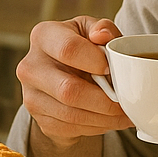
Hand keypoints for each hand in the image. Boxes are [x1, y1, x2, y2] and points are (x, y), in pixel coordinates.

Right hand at [16, 16, 131, 144]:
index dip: (96, 61)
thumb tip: (102, 35)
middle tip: (127, 101)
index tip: (112, 69)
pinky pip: (72, 128)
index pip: (69, 49)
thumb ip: (103, 28)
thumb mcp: (92, 31)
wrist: (61, 76)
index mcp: (43, 36)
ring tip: (126, 112)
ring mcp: (31, 96)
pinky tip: (111, 119)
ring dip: (105, 117)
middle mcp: (30, 66)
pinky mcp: (39, 119)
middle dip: (105, 100)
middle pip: (69, 90)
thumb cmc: (81, 48)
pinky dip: (98, 127)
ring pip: (72, 114)